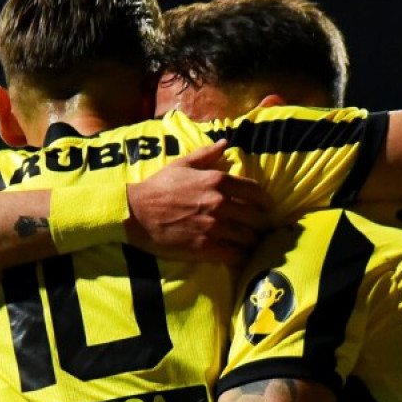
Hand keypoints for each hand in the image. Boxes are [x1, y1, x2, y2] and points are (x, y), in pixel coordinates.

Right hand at [126, 140, 267, 264]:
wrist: (136, 213)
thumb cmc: (158, 187)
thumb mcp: (182, 164)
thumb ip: (206, 154)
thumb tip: (226, 143)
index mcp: (217, 180)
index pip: (255, 192)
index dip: (264, 202)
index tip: (265, 208)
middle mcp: (220, 202)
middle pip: (256, 217)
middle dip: (260, 224)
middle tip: (260, 229)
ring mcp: (213, 226)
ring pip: (248, 238)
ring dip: (252, 242)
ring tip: (252, 244)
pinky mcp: (204, 247)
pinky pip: (235, 255)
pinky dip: (241, 257)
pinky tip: (241, 257)